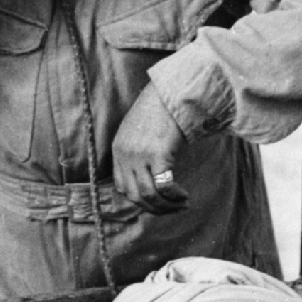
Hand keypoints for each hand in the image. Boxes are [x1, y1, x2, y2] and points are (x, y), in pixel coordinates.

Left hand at [112, 87, 190, 213]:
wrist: (170, 92)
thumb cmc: (158, 110)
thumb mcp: (137, 131)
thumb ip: (136, 151)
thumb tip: (149, 174)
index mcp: (118, 150)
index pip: (122, 188)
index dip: (139, 200)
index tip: (156, 202)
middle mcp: (126, 155)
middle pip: (135, 196)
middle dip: (155, 209)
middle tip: (172, 209)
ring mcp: (141, 155)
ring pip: (149, 195)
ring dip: (167, 206)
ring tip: (181, 204)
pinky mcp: (158, 154)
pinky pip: (164, 186)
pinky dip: (174, 195)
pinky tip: (183, 195)